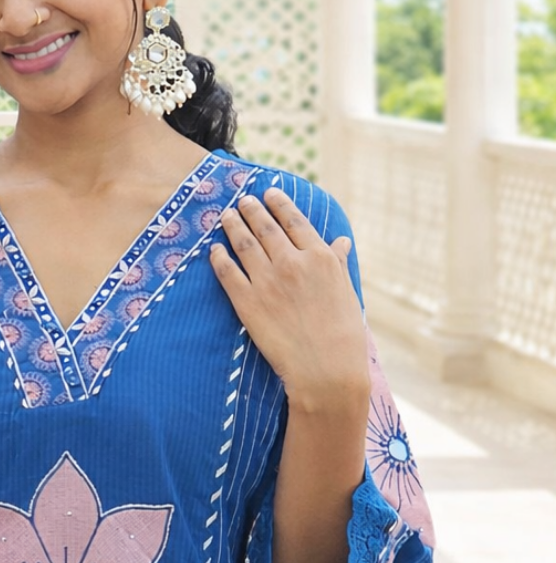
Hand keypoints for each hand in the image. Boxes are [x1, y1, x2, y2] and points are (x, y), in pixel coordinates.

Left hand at [210, 187, 368, 413]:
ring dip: (233, 226)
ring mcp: (267, 281)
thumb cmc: (343, 335)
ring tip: (226, 216)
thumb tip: (341, 241)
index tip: (269, 193)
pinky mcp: (247, 302)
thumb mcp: (347, 292)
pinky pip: (227, 272)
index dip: (279, 204)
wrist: (326, 369)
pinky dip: (219, 258)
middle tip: (242, 201)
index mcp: (319, 257)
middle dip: (252, 209)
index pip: (294, 221)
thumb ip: (338, 263)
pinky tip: (214, 250)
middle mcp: (292, 262)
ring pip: (244, 244)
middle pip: (265, 227)